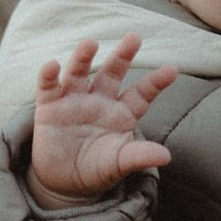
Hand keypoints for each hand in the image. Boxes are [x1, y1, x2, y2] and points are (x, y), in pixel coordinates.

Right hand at [27, 33, 176, 206]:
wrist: (64, 183)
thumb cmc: (97, 170)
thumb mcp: (119, 164)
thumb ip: (139, 156)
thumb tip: (166, 156)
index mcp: (122, 113)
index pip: (142, 94)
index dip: (155, 82)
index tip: (172, 70)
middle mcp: (99, 101)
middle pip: (112, 73)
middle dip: (123, 56)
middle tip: (134, 37)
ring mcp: (74, 101)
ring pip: (78, 73)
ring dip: (83, 57)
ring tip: (90, 43)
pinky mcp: (49, 108)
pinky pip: (48, 87)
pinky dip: (48, 75)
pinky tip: (52, 65)